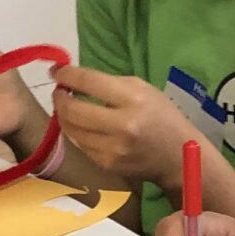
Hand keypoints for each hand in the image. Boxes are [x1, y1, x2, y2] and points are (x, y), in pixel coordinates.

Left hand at [52, 64, 191, 183]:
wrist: (177, 156)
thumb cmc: (161, 116)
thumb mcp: (143, 89)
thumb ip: (109, 83)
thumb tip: (73, 79)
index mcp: (134, 99)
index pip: (90, 82)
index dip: (67, 75)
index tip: (57, 71)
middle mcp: (122, 125)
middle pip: (74, 110)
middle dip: (60, 99)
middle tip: (59, 92)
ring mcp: (113, 148)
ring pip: (72, 130)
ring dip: (64, 116)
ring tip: (66, 107)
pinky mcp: (107, 164)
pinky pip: (80, 145)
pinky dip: (76, 133)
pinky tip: (79, 125)